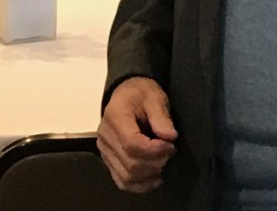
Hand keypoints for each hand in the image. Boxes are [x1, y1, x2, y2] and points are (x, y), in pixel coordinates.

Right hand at [97, 77, 177, 192]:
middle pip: (130, 164)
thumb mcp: (154, 95)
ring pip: (126, 177)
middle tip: (171, 153)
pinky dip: (139, 184)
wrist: (126, 93)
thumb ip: (161, 116)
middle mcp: (105, 137)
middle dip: (155, 163)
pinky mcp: (108, 160)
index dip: (155, 150)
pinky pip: (121, 180)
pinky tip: (154, 177)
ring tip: (164, 164)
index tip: (171, 145)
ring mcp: (105, 151)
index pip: (132, 144)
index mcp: (115, 116)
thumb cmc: (141, 92)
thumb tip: (170, 137)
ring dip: (148, 176)